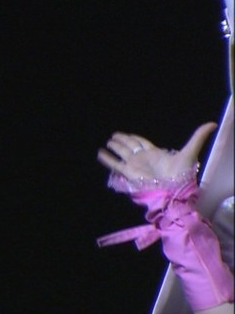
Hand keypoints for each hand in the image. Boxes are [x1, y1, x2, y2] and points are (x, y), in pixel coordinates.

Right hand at [97, 122, 216, 181]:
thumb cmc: (181, 173)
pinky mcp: (129, 172)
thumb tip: (212, 123)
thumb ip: (198, 137)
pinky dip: (108, 159)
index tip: (126, 134)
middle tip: (114, 136)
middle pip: (130, 146)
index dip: (133, 137)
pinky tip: (101, 153)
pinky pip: (116, 164)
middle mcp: (143, 158)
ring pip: (122, 153)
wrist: (174, 189)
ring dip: (115, 147)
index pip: (141, 142)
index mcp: (154, 153)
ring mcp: (135, 165)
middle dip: (122, 141)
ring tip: (108, 142)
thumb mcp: (190, 151)